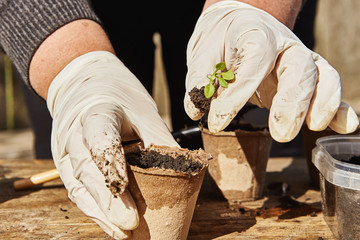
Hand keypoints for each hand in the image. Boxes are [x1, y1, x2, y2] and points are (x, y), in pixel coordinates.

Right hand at [47, 51, 178, 238]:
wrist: (87, 83)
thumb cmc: (119, 96)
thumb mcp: (143, 110)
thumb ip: (158, 139)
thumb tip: (183, 171)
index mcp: (94, 113)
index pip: (99, 140)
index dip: (112, 165)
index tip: (124, 188)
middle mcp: (73, 133)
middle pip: (87, 169)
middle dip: (108, 200)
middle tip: (130, 224)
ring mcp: (64, 150)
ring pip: (78, 185)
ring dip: (99, 212)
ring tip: (121, 232)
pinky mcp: (64, 162)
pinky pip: (76, 189)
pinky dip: (92, 209)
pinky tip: (109, 224)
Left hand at [184, 1, 358, 141]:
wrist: (238, 24)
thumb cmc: (221, 41)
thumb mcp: (203, 54)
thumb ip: (199, 78)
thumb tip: (196, 110)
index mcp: (256, 34)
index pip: (254, 62)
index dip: (237, 94)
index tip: (217, 121)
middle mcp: (284, 45)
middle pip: (299, 68)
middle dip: (292, 104)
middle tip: (280, 134)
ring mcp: (299, 59)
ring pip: (322, 76)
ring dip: (322, 104)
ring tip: (312, 128)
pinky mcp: (307, 75)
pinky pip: (328, 87)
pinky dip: (339, 107)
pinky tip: (344, 126)